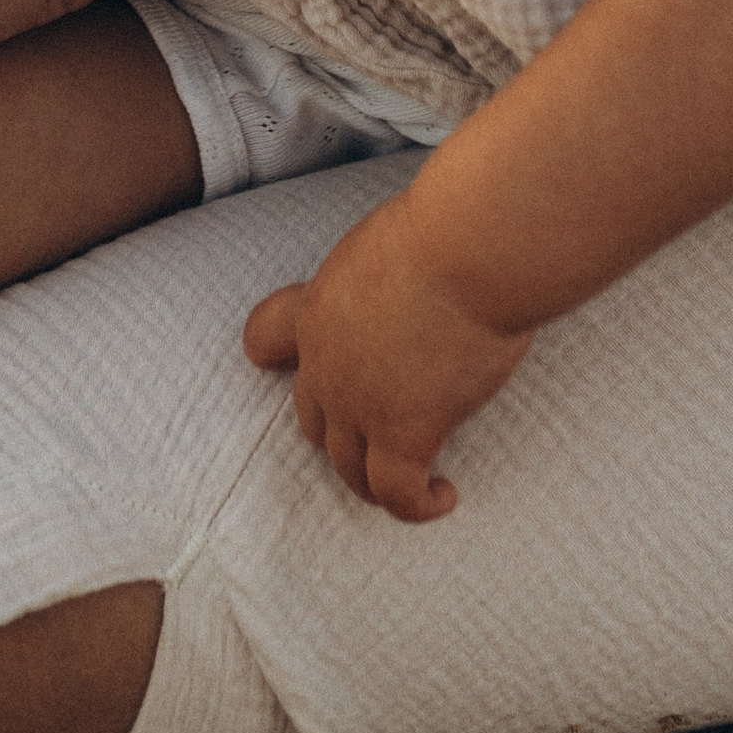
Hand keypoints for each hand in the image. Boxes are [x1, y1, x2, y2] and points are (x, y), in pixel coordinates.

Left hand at [243, 187, 531, 527]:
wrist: (468, 249)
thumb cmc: (447, 227)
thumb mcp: (393, 239)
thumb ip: (389, 269)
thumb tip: (426, 266)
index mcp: (318, 304)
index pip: (264, 338)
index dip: (277, 356)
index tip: (290, 365)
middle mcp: (325, 361)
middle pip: (313, 418)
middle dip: (344, 431)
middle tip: (388, 428)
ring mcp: (360, 404)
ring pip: (349, 469)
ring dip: (375, 481)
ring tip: (413, 483)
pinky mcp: (405, 434)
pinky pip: (397, 494)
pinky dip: (416, 505)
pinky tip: (443, 496)